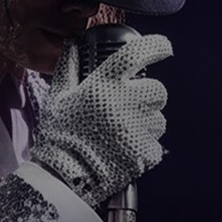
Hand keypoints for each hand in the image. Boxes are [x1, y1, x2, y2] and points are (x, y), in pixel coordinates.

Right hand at [30, 34, 172, 206]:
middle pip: (158, 90)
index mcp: (105, 85)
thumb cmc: (59, 136)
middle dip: (148, 96)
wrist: (63, 177)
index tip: (163, 47)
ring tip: (124, 131)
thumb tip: (73, 43)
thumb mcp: (58, 96)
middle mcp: (125, 103)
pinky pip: (155, 143)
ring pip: (159, 118)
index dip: (157, 46)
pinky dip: (144, 146)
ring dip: (147, 122)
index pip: (139, 53)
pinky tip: (125, 149)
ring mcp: (137, 128)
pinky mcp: (145, 152)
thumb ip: (69, 66)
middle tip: (132, 105)